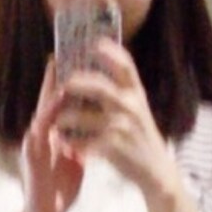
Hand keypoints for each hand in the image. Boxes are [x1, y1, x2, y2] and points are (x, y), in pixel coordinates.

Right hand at [21, 59, 85, 211]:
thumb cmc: (60, 188)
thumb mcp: (75, 157)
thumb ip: (81, 138)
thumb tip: (95, 122)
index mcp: (54, 134)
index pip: (60, 104)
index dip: (65, 83)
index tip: (75, 61)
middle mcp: (42, 137)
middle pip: (47, 104)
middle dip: (52, 82)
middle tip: (59, 57)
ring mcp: (34, 148)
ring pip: (40, 118)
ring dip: (46, 101)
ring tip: (55, 80)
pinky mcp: (31, 163)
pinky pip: (34, 145)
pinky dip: (39, 130)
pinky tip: (42, 120)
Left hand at [55, 39, 178, 198]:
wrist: (155, 169)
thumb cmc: (141, 137)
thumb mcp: (139, 109)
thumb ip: (124, 92)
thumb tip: (103, 71)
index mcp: (136, 93)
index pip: (126, 64)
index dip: (110, 51)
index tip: (94, 43)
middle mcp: (130, 106)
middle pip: (99, 86)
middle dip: (77, 82)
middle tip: (63, 83)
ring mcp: (121, 127)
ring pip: (84, 116)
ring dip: (66, 117)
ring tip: (57, 119)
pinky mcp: (113, 147)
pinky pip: (84, 141)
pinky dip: (71, 141)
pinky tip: (63, 142)